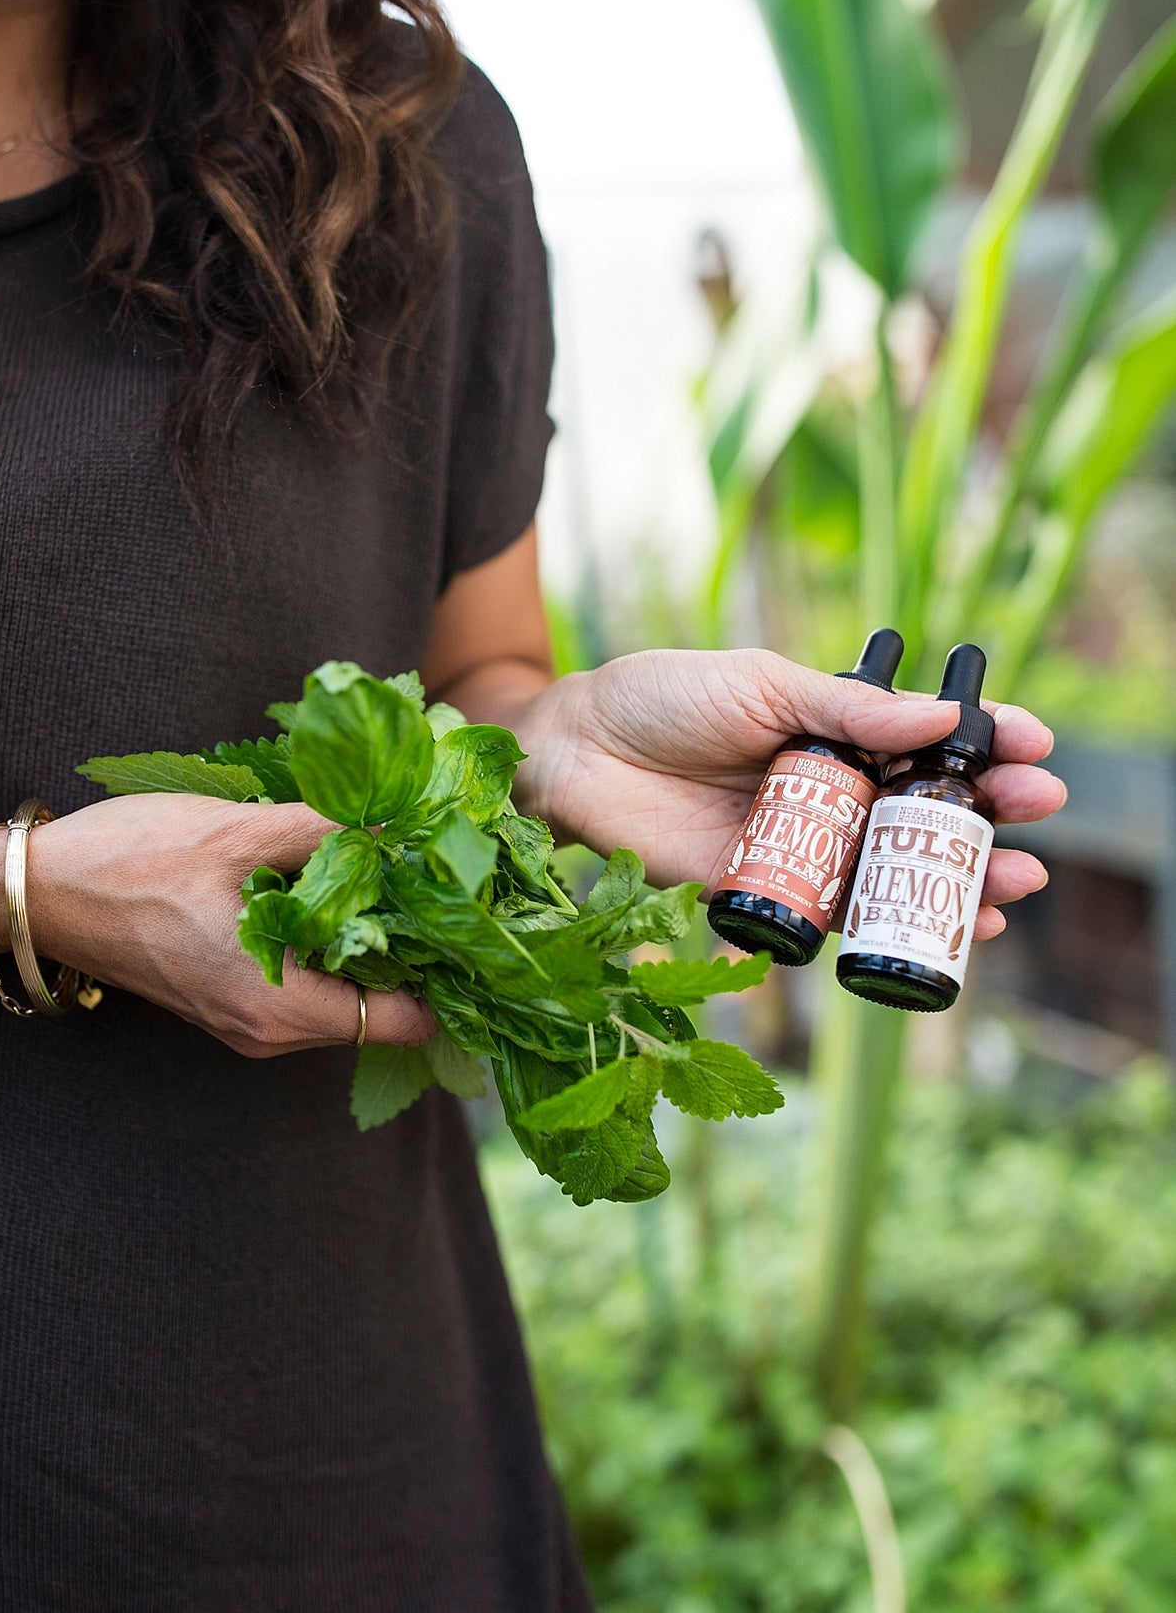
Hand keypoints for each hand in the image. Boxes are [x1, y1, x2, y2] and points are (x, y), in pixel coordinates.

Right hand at [26, 795, 433, 1055]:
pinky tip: (342, 879)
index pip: (406, 1022)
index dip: (449, 976)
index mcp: (282, 1011)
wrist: (36, 893)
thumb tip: (406, 822)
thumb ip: (328, 832)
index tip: (477, 917)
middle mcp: (270, 1032)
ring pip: (341, 990)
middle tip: (448, 875)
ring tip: (403, 867)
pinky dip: (331, 939)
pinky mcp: (228, 995)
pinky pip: (304, 979)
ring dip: (372, 937)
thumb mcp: (240, 834)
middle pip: (379, 1006)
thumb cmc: (130, 866)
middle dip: (416, 946)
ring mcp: (247, 1019)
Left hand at [515, 649, 1064, 941]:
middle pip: (928, 809)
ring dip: (960, 879)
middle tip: (1038, 814)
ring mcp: (802, 844)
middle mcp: (829, 789)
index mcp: (834, 727)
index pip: (927, 736)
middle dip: (991, 815)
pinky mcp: (766, 893)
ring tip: (1011, 885)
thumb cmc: (661, 699)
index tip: (1034, 744)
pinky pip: (838, 917)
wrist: (573, 752)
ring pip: (898, 869)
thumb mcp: (760, 684)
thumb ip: (845, 708)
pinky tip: (940, 928)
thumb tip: (939, 717)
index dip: (986, 741)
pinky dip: (891, 927)